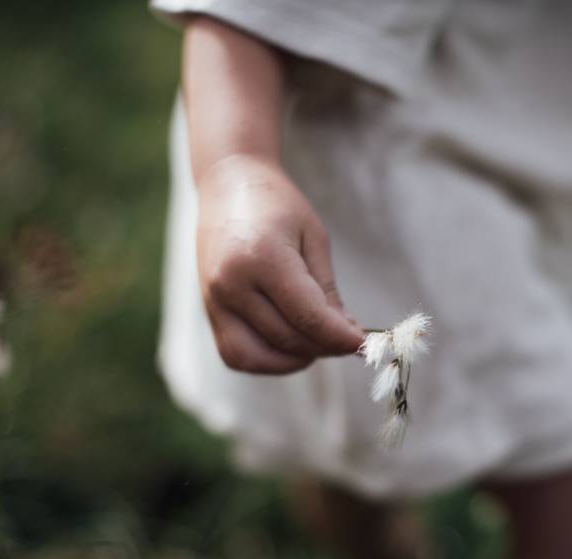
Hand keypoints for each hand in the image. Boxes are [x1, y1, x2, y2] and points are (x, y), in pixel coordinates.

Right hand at [196, 155, 363, 373]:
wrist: (228, 184)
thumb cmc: (277, 205)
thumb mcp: (314, 238)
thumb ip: (327, 291)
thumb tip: (347, 336)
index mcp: (262, 258)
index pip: (308, 316)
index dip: (340, 338)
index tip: (363, 344)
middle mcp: (232, 284)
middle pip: (287, 338)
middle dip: (324, 346)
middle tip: (347, 339)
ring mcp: (214, 301)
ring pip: (258, 357)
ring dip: (295, 360)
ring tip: (318, 343)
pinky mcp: (208, 312)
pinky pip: (236, 355)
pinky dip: (267, 360)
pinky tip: (290, 347)